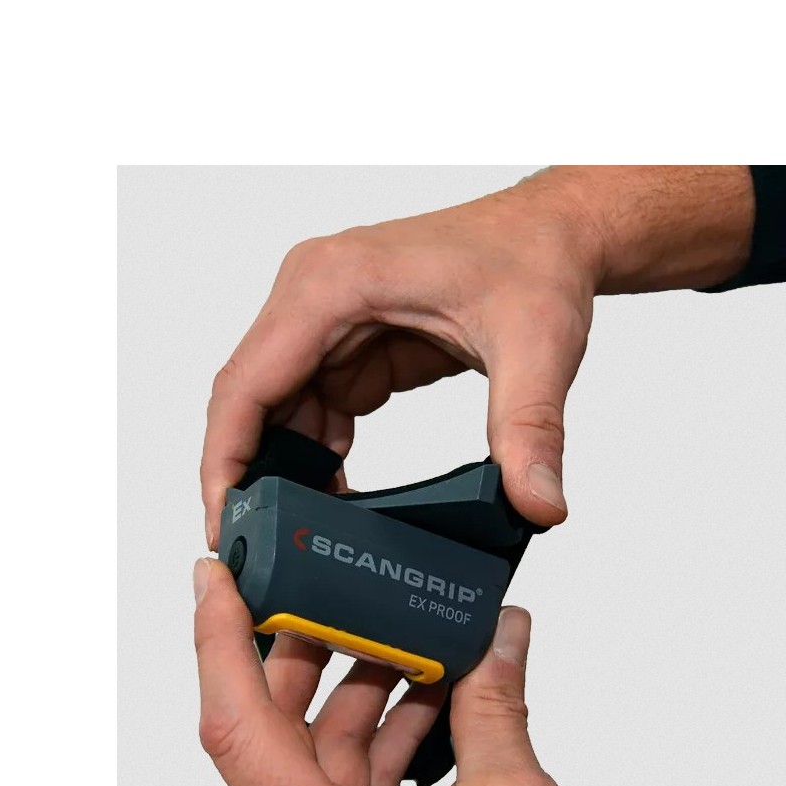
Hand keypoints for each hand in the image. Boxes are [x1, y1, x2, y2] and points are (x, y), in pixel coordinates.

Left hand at [192, 557, 600, 785]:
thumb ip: (493, 709)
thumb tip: (498, 636)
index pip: (236, 727)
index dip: (217, 642)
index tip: (215, 579)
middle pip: (276, 735)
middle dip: (313, 656)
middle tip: (340, 592)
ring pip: (319, 762)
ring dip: (361, 696)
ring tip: (410, 641)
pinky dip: (387, 740)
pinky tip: (435, 700)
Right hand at [200, 166, 753, 547]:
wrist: (559, 231)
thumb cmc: (537, 258)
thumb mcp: (537, 346)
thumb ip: (530, 429)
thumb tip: (537, 504)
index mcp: (333, 284)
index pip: (246, 383)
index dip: (226, 460)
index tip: (226, 524)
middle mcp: (315, 296)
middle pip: (252, 403)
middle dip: (253, 479)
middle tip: (265, 553)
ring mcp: (329, 319)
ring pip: (279, 411)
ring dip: (289, 474)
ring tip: (305, 541)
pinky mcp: (352, 342)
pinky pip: (315, 409)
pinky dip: (321, 457)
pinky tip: (338, 503)